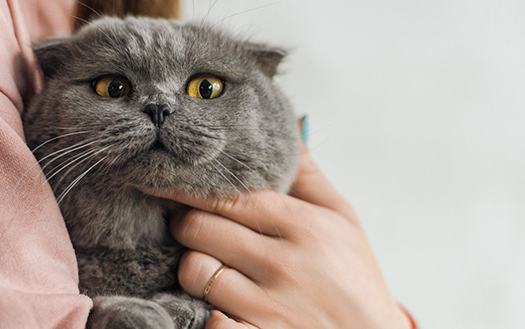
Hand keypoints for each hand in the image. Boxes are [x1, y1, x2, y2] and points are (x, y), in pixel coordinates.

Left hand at [152, 144, 410, 327]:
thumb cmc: (356, 281)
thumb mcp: (344, 222)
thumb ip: (309, 177)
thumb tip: (289, 128)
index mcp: (306, 228)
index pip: (228, 195)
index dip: (190, 187)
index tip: (168, 181)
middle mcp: (285, 266)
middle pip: (199, 228)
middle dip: (187, 225)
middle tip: (194, 227)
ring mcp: (268, 308)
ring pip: (193, 272)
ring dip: (194, 268)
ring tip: (214, 268)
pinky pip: (206, 318)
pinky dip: (206, 311)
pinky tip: (222, 305)